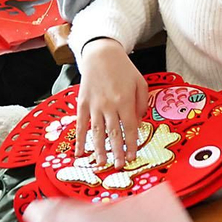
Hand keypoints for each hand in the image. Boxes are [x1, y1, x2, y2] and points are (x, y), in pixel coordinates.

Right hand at [74, 38, 149, 168]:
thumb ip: (141, 104)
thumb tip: (137, 123)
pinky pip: (81, 125)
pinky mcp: (82, 104)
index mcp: (125, 101)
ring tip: (101, 164)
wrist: (101, 55)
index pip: (130, 128)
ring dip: (99, 149)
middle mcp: (109, 106)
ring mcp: (94, 106)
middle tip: (118, 166)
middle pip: (113, 133)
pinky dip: (80, 139)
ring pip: (97, 132)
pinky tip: (80, 152)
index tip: (132, 157)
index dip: (131, 144)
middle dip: (116, 152)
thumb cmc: (124, 69)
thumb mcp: (141, 83)